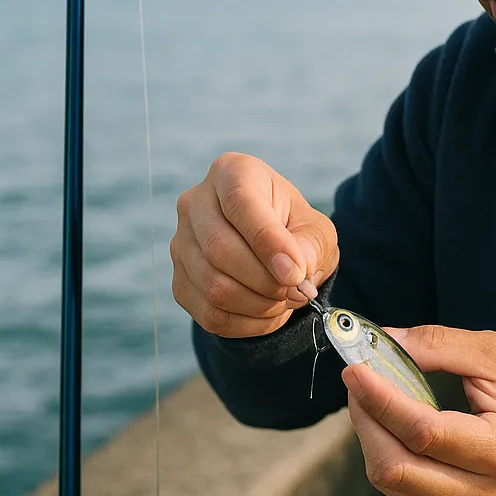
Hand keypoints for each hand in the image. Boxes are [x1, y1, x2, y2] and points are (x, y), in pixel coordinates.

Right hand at [170, 152, 339, 336]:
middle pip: (220, 249)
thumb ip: (310, 246)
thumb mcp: (316, 229)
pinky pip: (209, 313)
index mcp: (231, 172)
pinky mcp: (179, 281)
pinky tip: (270, 312)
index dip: (268, 242)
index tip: (296, 272)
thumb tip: (293, 274)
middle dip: (267, 280)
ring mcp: (180, 243)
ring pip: (213, 285)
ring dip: (260, 304)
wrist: (275, 252)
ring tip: (287, 299)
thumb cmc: (296, 230)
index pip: (240, 203)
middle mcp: (195, 202)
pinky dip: (247, 322)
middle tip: (298, 290)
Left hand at [342, 325, 495, 495]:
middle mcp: (486, 494)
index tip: (355, 368)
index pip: (424, 433)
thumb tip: (382, 341)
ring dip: (370, 434)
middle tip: (358, 378)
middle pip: (396, 468)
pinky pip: (403, 490)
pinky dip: (386, 452)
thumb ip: (439, 344)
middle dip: (366, 418)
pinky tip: (392, 422)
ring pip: (392, 482)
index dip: (382, 399)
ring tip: (373, 394)